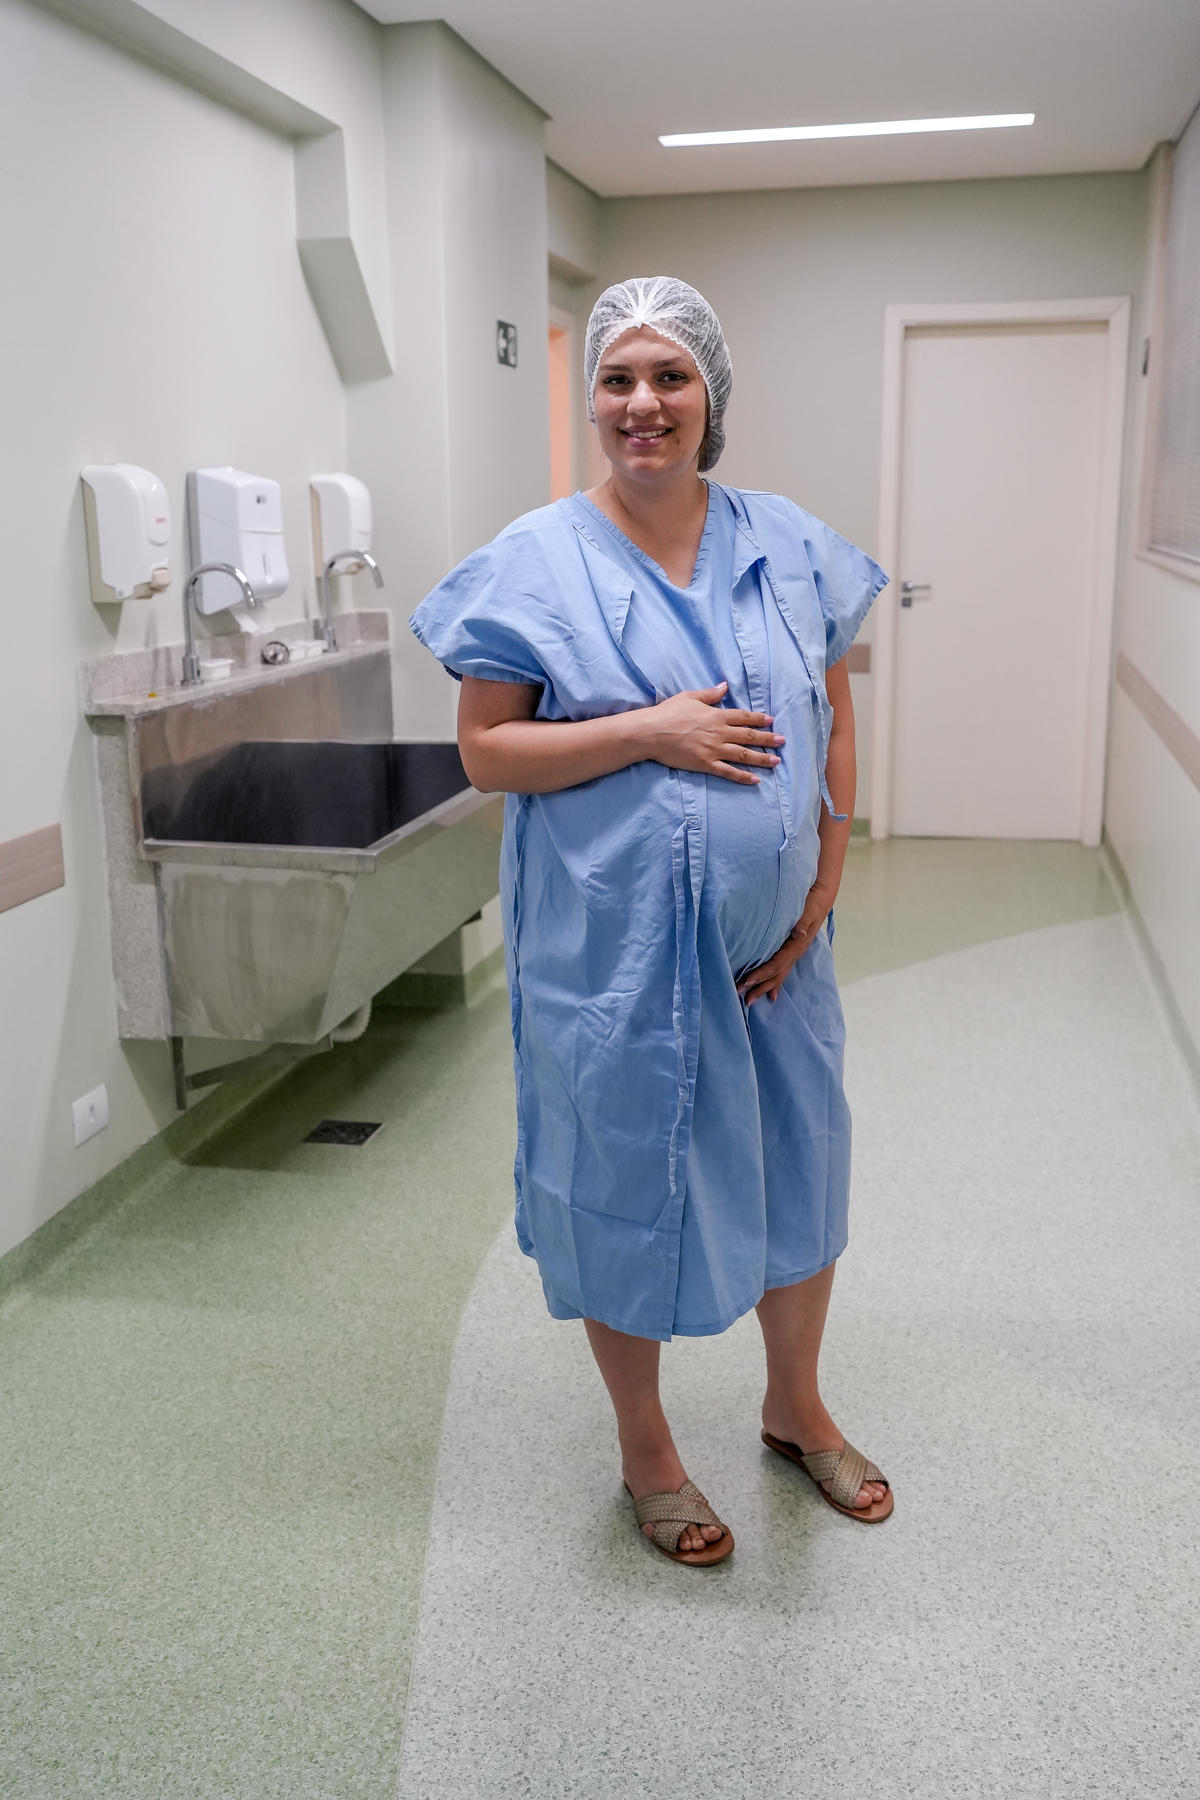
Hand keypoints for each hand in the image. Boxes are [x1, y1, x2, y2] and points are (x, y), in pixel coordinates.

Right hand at [641, 682, 784, 784]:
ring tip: (776, 761)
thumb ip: (710, 694)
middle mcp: (719, 733)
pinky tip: (756, 780)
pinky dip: (743, 776)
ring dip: (761, 758)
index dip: (759, 718)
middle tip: (782, 741)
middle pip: (748, 736)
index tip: (771, 721)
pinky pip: (728, 772)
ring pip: (743, 755)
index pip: (744, 717)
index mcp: (716, 715)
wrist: (651, 732)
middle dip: (767, 739)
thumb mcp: (689, 697)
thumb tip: (725, 686)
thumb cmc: (668, 713)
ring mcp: (713, 750)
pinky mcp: (705, 765)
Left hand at [737, 881, 833, 1004]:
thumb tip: (799, 934)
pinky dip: (775, 983)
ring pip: (778, 975)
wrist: (822, 897)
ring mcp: (794, 953)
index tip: (747, 981)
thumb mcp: (809, 908)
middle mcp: (795, 952)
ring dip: (764, 988)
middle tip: (743, 998)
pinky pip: (782, 970)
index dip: (762, 973)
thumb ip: (803, 921)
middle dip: (759, 987)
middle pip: (776, 974)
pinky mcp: (791, 951)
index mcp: (797, 945)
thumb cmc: (813, 901)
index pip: (777, 963)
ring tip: (750, 1000)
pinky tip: (770, 995)